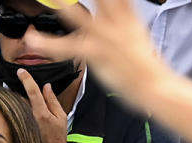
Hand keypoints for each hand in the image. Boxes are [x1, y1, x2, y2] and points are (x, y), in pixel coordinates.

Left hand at [17, 68, 69, 142]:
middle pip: (20, 96)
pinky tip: (15, 107)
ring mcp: (24, 122)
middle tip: (17, 81)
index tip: (21, 71)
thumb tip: (46, 86)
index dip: (26, 79)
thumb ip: (53, 100)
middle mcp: (30, 117)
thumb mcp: (61, 117)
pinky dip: (14, 107)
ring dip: (15, 97)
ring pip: (16, 104)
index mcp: (42, 113)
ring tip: (15, 94)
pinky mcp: (19, 127)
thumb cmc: (58, 136)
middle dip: (18, 88)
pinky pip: (14, 112)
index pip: (32, 91)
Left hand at [29, 0, 173, 104]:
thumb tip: (120, 10)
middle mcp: (117, 22)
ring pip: (79, 19)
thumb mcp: (137, 35)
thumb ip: (125, 18)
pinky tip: (35, 42)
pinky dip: (50, 45)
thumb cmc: (146, 66)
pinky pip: (70, 47)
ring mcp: (107, 37)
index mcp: (127, 17)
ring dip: (63, 8)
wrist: (155, 86)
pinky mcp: (99, 53)